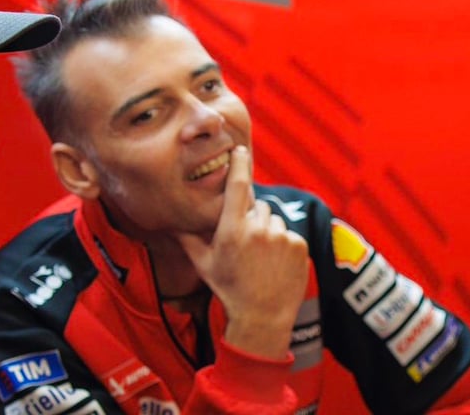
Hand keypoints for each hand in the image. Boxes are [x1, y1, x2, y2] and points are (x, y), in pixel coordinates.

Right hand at [177, 146, 308, 358]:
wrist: (261, 317)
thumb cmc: (228, 290)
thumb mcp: (204, 265)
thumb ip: (188, 240)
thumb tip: (171, 224)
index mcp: (231, 230)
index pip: (238, 185)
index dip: (239, 164)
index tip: (240, 151)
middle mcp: (257, 229)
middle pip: (257, 207)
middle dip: (252, 219)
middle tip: (247, 246)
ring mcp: (280, 237)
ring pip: (273, 221)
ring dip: (268, 233)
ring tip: (261, 259)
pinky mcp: (298, 245)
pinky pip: (289, 234)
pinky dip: (284, 245)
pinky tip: (275, 264)